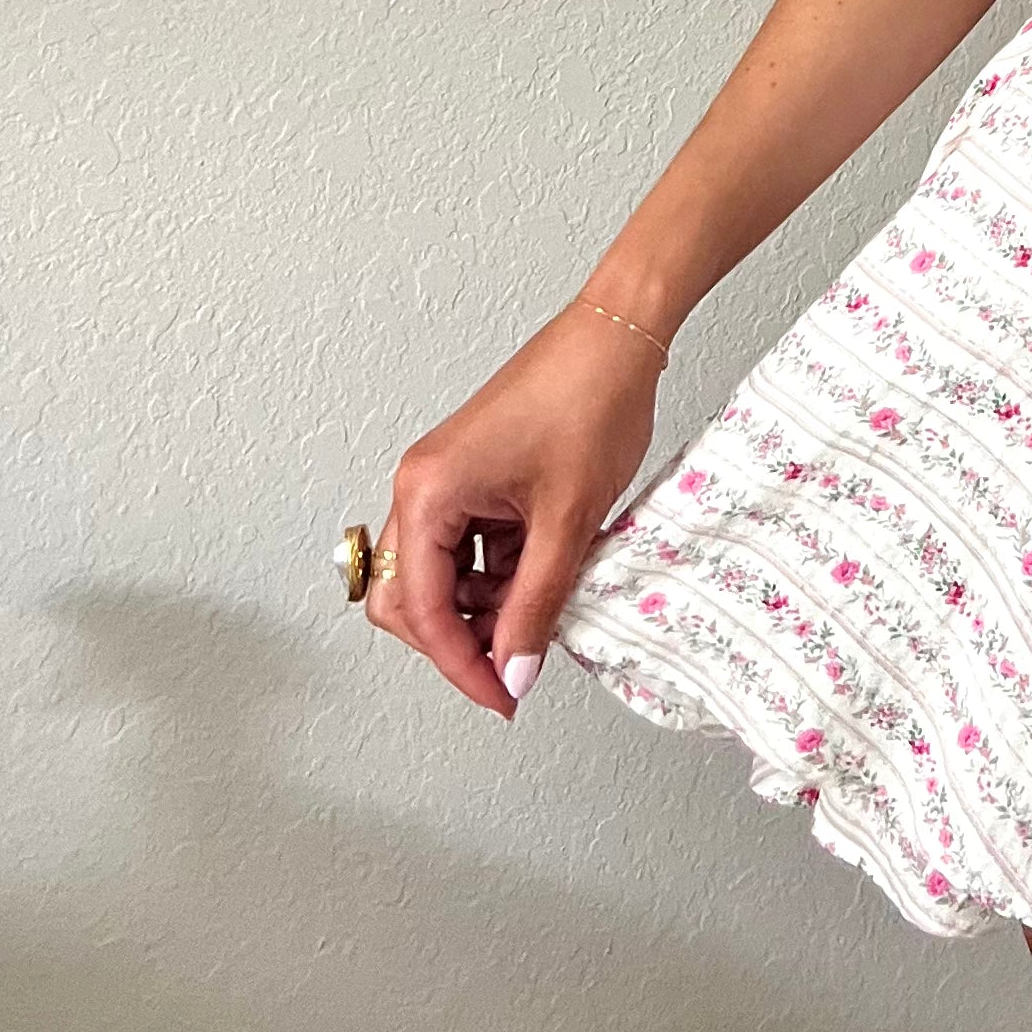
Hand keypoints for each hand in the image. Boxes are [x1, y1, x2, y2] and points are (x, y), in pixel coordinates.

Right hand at [362, 304, 663, 717]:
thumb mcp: (567, 520)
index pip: (420, 609)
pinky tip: (544, 581)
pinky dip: (500, 575)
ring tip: (542, 615)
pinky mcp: (473, 477)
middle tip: (513, 669)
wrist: (620, 333)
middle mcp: (422, 485)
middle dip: (458, 639)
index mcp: (427, 492)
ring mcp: (446, 480)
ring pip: (440, 576)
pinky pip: (468, 548)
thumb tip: (514, 672)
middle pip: (411, 598)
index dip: (460, 665)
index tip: (501, 698)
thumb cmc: (591, 399)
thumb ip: (535, 605)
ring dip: (484, 608)